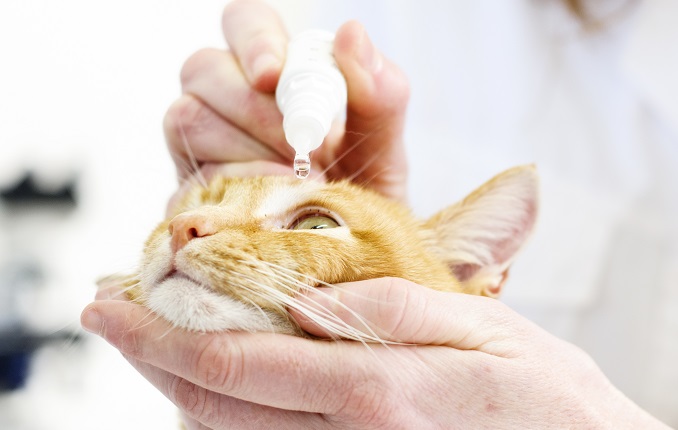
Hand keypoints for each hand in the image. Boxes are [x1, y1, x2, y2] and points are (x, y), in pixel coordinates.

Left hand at [81, 278, 668, 428]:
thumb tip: (309, 297)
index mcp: (377, 392)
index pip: (240, 363)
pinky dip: (230, 417)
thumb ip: (396, 311)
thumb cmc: (550, 399)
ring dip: (181, 388)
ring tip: (153, 339)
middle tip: (113, 315)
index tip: (112, 308)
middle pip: (218, 405)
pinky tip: (221, 382)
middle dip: (154, 359)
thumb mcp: (487, 334)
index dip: (163, 337)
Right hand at [164, 0, 409, 201]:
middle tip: (302, 147)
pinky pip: (188, 177)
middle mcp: (226, 100)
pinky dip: (235, 189)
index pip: (244, 21)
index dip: (253, 41)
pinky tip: (271, 206)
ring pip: (187, 117)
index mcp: (274, 72)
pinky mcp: (190, 195)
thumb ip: (379, 93)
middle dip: (253, 108)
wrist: (349, 258)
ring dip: (245, 149)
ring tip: (298, 180)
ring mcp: (202, 147)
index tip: (274, 76)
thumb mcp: (384, 146)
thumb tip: (351, 33)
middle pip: (203, 68)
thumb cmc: (366, 193)